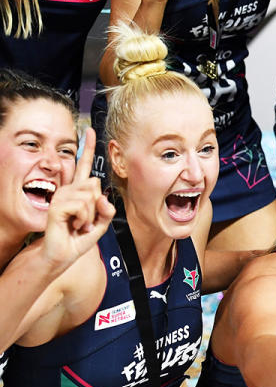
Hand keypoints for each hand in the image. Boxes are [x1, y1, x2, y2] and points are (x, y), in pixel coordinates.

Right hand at [42, 127, 114, 273]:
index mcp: (77, 192)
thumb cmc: (77, 239)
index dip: (87, 149)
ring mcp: (61, 196)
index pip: (83, 167)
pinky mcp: (57, 205)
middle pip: (95, 184)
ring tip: (78, 224)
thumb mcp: (99, 224)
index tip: (90, 131)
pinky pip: (83, 206)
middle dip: (97, 206)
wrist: (60, 254)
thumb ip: (106, 210)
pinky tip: (74, 225)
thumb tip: (104, 199)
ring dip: (90, 216)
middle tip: (85, 221)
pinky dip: (84, 219)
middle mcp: (68, 190)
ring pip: (91, 196)